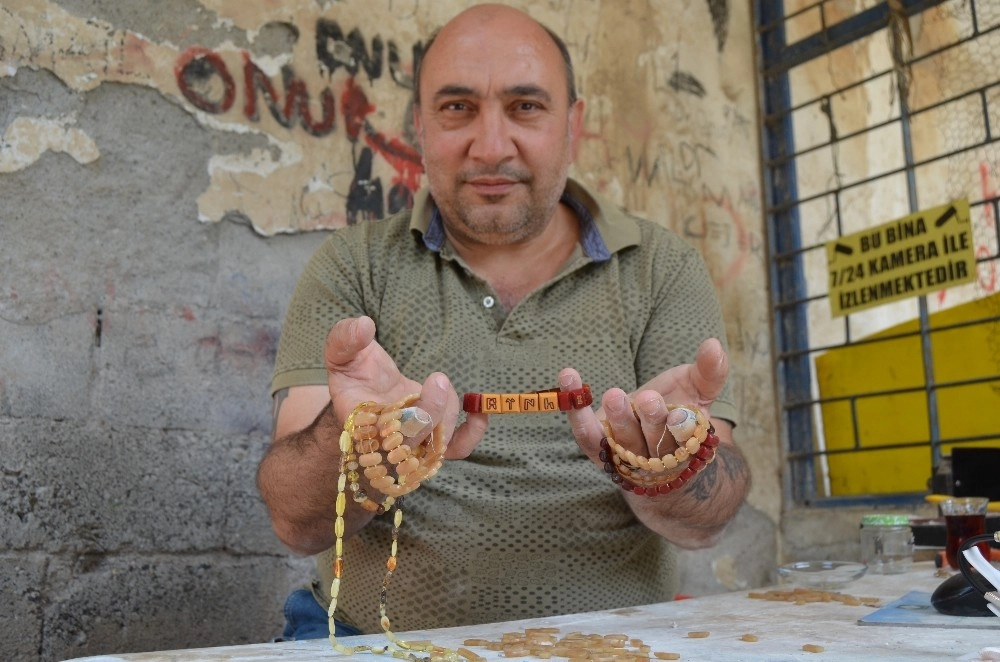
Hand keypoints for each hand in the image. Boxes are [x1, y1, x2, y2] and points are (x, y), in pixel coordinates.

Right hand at [324, 316, 486, 457]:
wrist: (365, 390)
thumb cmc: (353, 373)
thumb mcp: (341, 352)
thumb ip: (344, 339)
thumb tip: (363, 325)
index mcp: (361, 427)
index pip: (383, 436)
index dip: (401, 421)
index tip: (408, 395)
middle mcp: (388, 442)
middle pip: (414, 442)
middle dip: (431, 411)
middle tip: (437, 379)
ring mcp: (414, 442)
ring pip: (438, 442)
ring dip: (447, 411)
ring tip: (438, 381)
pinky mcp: (434, 437)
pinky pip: (458, 447)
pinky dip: (472, 433)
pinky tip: (479, 410)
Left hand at [561, 338, 728, 466]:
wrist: (651, 447)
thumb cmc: (678, 411)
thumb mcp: (698, 390)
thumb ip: (709, 372)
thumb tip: (714, 344)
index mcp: (685, 444)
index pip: (684, 439)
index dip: (680, 428)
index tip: (678, 414)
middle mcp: (655, 457)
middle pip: (653, 442)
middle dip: (651, 421)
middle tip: (647, 399)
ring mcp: (625, 456)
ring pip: (621, 442)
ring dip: (618, 419)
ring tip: (613, 395)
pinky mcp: (599, 450)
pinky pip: (587, 436)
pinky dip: (577, 413)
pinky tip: (569, 381)